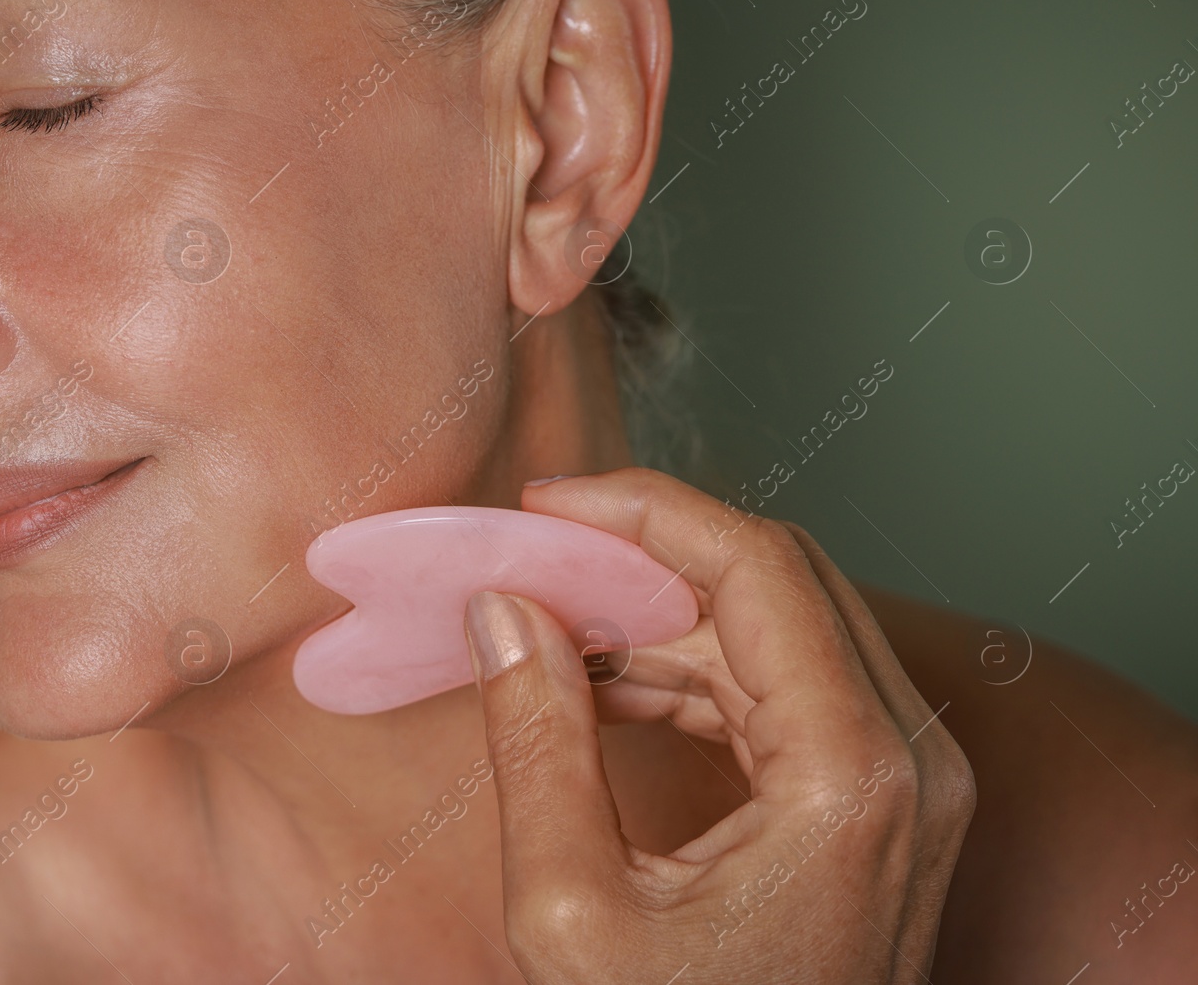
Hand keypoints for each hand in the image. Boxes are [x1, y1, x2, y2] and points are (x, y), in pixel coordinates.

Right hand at [461, 467, 975, 983]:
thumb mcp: (571, 913)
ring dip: (665, 614)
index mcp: (852, 777)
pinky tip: (606, 686)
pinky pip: (788, 689)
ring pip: (783, 627)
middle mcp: (908, 763)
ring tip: (552, 625)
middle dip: (649, 553)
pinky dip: (696, 671)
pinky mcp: (880, 805)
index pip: (755, 567)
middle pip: (779, 580)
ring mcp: (906, 784)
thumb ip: (534, 743)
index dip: (642, 512)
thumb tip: (503, 614)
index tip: (549, 500)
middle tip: (538, 552)